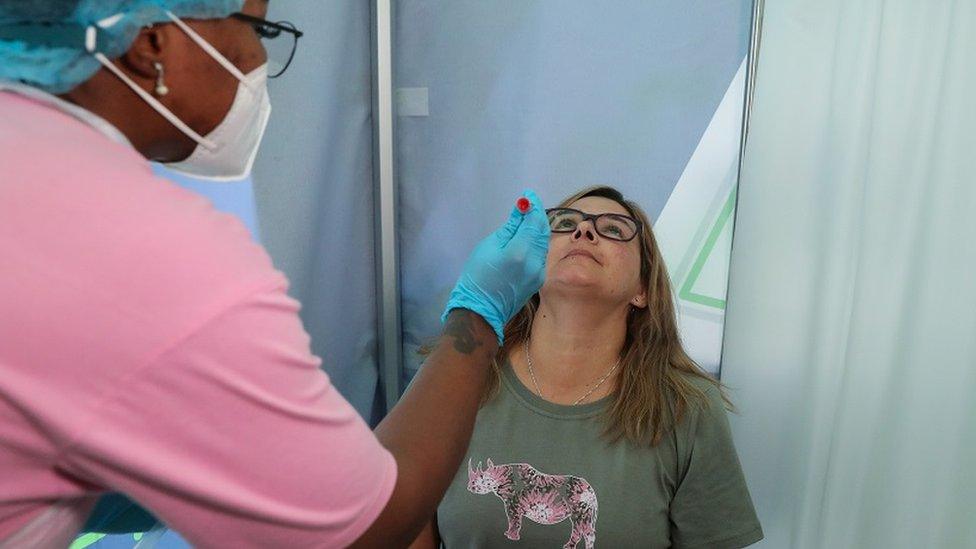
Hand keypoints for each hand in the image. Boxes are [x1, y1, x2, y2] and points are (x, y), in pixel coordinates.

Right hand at [441, 190, 549, 344]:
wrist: (481, 310)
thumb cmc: (477, 276)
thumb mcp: (489, 247)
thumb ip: (509, 228)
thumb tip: (522, 210)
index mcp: (520, 251)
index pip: (534, 221)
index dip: (533, 206)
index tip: (528, 196)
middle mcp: (535, 262)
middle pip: (542, 232)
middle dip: (537, 216)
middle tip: (528, 205)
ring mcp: (539, 273)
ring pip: (544, 243)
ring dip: (538, 229)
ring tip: (527, 219)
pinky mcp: (538, 280)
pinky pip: (541, 255)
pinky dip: (537, 243)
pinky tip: (528, 239)